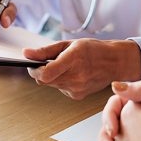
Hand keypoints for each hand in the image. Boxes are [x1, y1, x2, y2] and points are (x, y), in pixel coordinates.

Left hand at [23, 39, 140, 99]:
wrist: (115, 63)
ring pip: (50, 85)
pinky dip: (60, 81)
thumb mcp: (69, 44)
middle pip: (44, 80)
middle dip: (40, 72)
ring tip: (63, 66)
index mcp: (73, 59)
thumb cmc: (93, 50)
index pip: (45, 73)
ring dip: (51, 76)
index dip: (34, 70)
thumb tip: (25, 53)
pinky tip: (71, 74)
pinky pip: (60, 88)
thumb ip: (45, 51)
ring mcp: (77, 88)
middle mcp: (76, 77)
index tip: (31, 64)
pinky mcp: (77, 96)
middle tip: (45, 62)